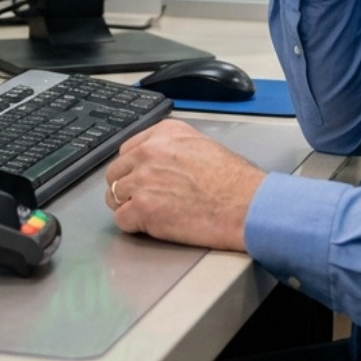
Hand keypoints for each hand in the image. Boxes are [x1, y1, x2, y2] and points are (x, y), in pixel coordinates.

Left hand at [104, 119, 265, 250]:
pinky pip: (121, 219)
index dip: (132, 169)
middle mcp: (148, 152)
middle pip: (116, 172)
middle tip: (141, 201)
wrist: (246, 205)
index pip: (127, 150)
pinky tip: (150, 226)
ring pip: (114, 196)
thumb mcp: (201, 146)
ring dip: (128, 207)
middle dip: (126, 188)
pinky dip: (133, 226)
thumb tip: (157, 163)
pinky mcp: (143, 207)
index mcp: (163, 134)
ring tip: (149, 215)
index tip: (138, 179)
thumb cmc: (234, 182)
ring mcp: (143, 179)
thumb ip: (172, 150)